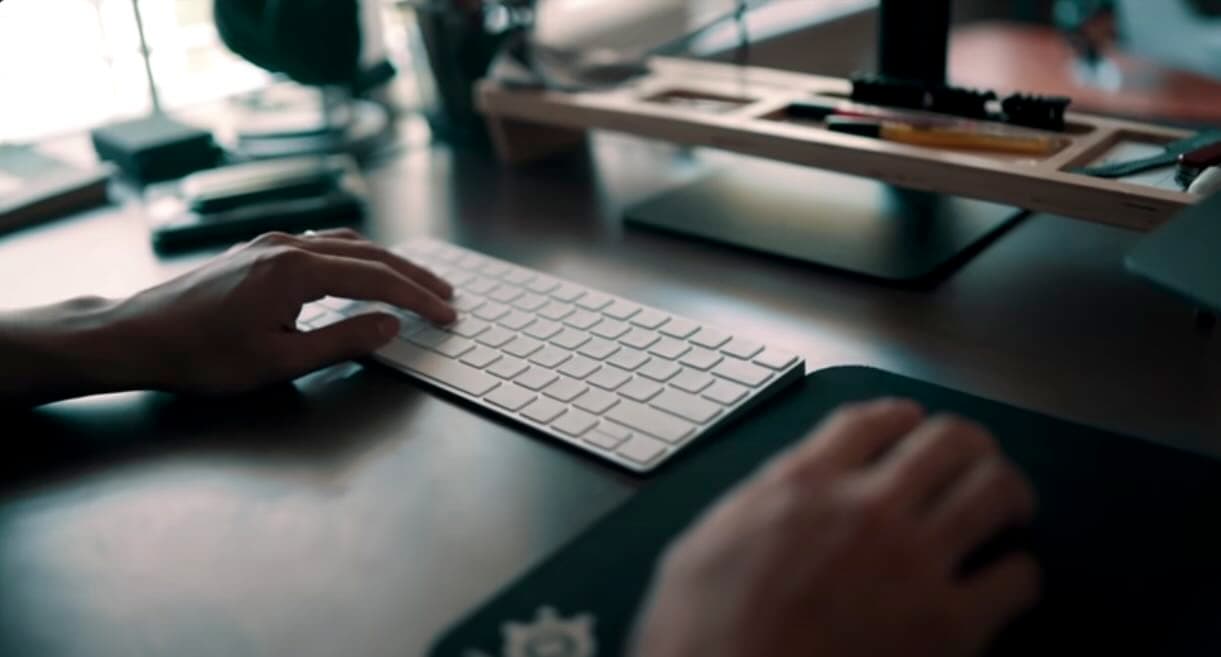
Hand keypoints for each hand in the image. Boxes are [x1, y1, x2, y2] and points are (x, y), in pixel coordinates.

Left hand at [106, 229, 455, 394]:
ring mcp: (270, 243)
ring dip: (387, 264)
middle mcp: (287, 246)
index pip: (376, 279)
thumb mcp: (279, 361)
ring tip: (417, 283)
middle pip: (369, 254)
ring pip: (347, 245)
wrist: (137, 336)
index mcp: (296, 270)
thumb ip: (342, 341)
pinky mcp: (258, 251)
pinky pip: (322, 245)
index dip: (418, 298)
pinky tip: (363, 272)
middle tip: (448, 295)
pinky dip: (356, 258)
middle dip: (413, 276)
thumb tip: (390, 326)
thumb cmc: (202, 356)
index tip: (447, 314)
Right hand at [631, 400, 1038, 656]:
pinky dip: (1019, 575)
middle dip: (969, 447)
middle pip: (948, 441)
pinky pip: (1016, 579)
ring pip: (995, 491)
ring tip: (1011, 508)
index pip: (870, 421)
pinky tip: (1008, 582)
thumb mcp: (699, 550)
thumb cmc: (700, 640)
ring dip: (1009, 493)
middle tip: (974, 463)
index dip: (900, 417)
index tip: (910, 424)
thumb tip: (773, 500)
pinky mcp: (949, 626)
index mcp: (801, 485)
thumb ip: (752, 511)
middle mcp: (865, 508)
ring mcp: (913, 562)